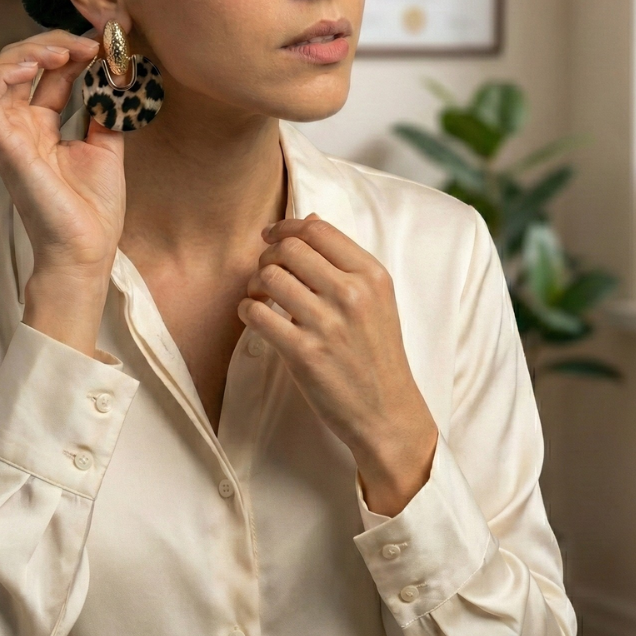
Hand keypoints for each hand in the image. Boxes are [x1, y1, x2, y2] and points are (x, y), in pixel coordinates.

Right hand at [0, 30, 124, 354]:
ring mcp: (7, 136)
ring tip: (62, 51)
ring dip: (26, 52)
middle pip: (17, 65)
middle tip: (87, 44)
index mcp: (41, 127)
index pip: (47, 73)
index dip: (70, 50)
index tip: (104, 41)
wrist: (87, 248)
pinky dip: (4, 74)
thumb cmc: (93, 208)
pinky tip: (36, 66)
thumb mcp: (106, 147)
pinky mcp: (3, 147)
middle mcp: (19, 127)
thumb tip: (114, 75)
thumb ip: (103, 111)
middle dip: (50, 43)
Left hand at [238, 214, 438, 516]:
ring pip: (269, 276)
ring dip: (255, 283)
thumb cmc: (378, 355)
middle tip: (265, 271)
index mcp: (372, 276)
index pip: (317, 230)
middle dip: (268, 255)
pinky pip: (257, 313)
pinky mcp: (305, 354)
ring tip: (260, 296)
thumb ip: (346, 262)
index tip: (271, 236)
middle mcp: (352, 294)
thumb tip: (307, 221)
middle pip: (289, 249)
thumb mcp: (378, 300)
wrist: (388, 414)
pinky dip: (247, 310)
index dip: (286, 227)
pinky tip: (255, 316)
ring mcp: (328, 324)